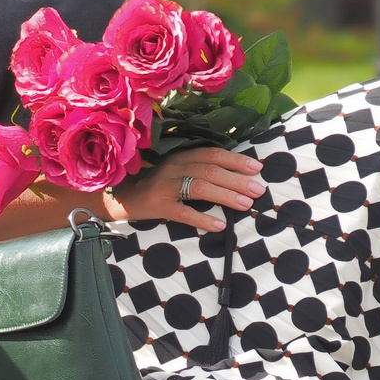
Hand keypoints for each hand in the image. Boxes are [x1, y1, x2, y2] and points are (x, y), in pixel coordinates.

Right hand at [106, 146, 264, 233]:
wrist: (119, 197)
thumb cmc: (154, 185)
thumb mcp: (175, 171)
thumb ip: (197, 170)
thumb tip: (234, 177)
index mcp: (181, 156)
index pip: (213, 154)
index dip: (236, 160)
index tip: (258, 168)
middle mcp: (174, 167)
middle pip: (211, 170)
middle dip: (238, 180)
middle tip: (259, 190)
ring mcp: (165, 186)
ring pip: (201, 188)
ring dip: (226, 196)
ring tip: (246, 205)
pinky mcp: (158, 206)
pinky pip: (184, 213)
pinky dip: (203, 219)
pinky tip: (220, 226)